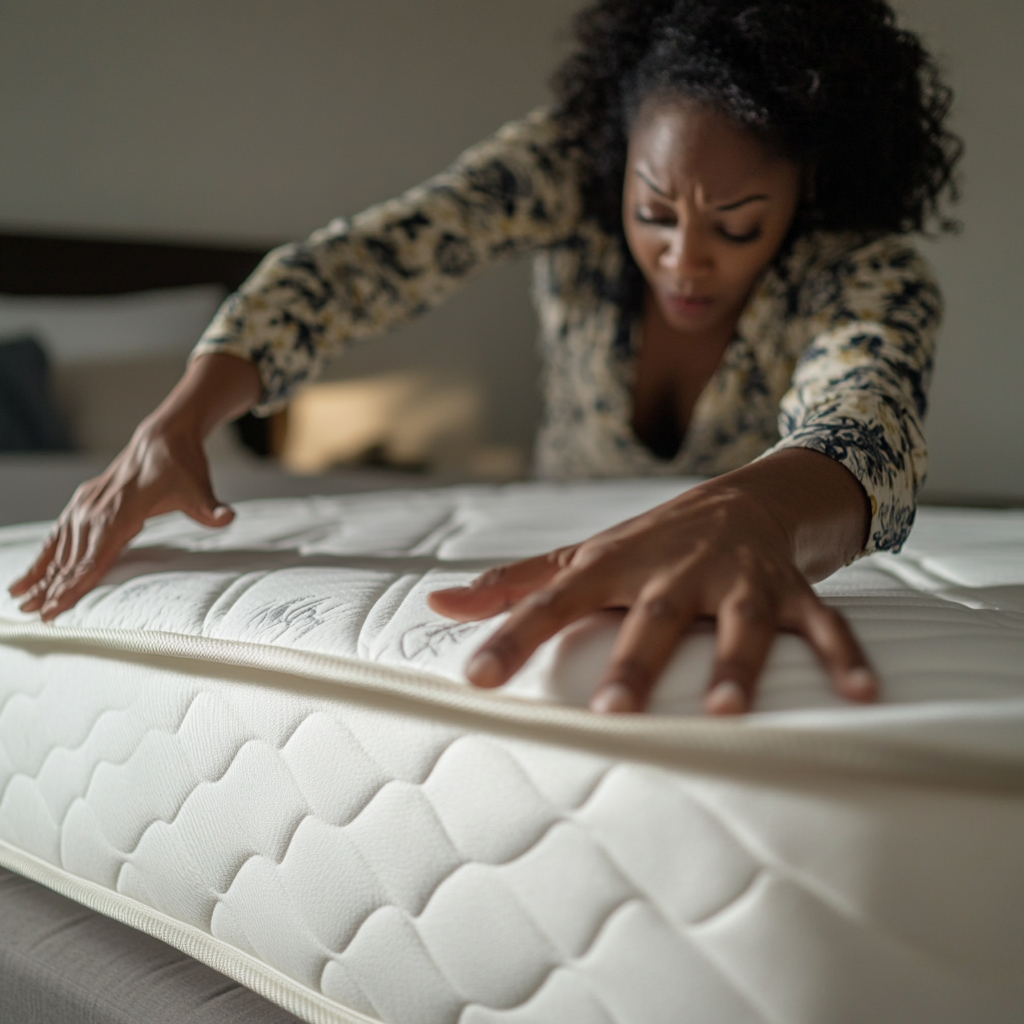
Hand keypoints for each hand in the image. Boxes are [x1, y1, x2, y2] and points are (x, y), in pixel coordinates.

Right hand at [8, 353, 260, 620]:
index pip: (95, 556)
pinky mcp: (84, 502)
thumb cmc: (182, 465)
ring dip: (40, 574)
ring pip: (60, 546)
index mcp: (122, 510)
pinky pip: (58, 533)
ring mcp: (87, 504)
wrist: (164, 437)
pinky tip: (27, 575)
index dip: (75, 583)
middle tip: (34, 615)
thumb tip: (227, 517)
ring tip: (20, 601)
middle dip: (51, 587)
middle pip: (72, 556)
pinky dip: (42, 555)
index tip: (58, 606)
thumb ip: (209, 508)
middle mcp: (98, 508)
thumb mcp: (200, 488)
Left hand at [428, 455, 878, 715]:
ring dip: (736, 664)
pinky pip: (820, 623)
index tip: (476, 678)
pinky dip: (843, 655)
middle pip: (651, 617)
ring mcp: (736, 579)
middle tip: (612, 711)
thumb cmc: (648, 541)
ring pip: (738, 623)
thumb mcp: (582, 558)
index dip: (513, 636)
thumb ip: (513, 585)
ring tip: (727, 713)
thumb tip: (436, 601)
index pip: (555, 601)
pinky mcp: (787, 589)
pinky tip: (862, 694)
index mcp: (615, 565)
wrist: (742, 496)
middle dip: (635, 661)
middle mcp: (674, 570)